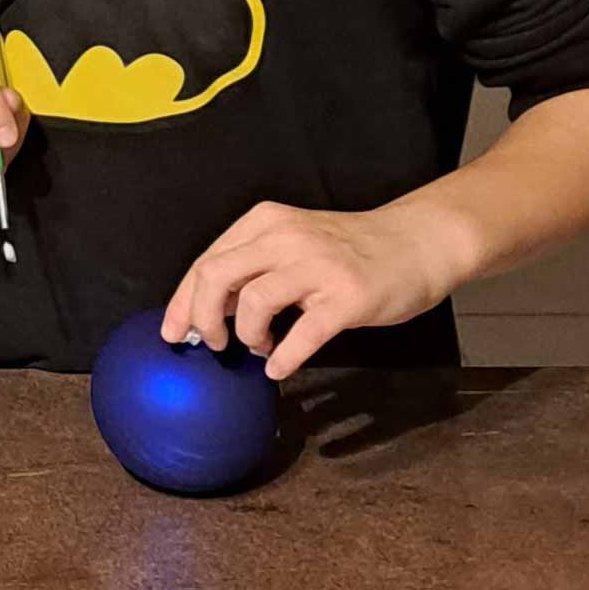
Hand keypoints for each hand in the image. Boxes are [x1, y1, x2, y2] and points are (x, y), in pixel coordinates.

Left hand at [164, 197, 460, 379]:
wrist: (415, 243)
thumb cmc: (349, 250)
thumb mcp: (293, 243)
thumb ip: (252, 266)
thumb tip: (205, 309)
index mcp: (265, 222)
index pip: (206, 261)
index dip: (182, 302)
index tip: (173, 332)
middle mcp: (286, 238)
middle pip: (217, 277)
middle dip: (203, 318)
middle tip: (214, 343)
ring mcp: (318, 266)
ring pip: (253, 302)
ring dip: (246, 336)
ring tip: (260, 347)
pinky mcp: (347, 298)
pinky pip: (303, 334)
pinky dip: (283, 357)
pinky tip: (279, 367)